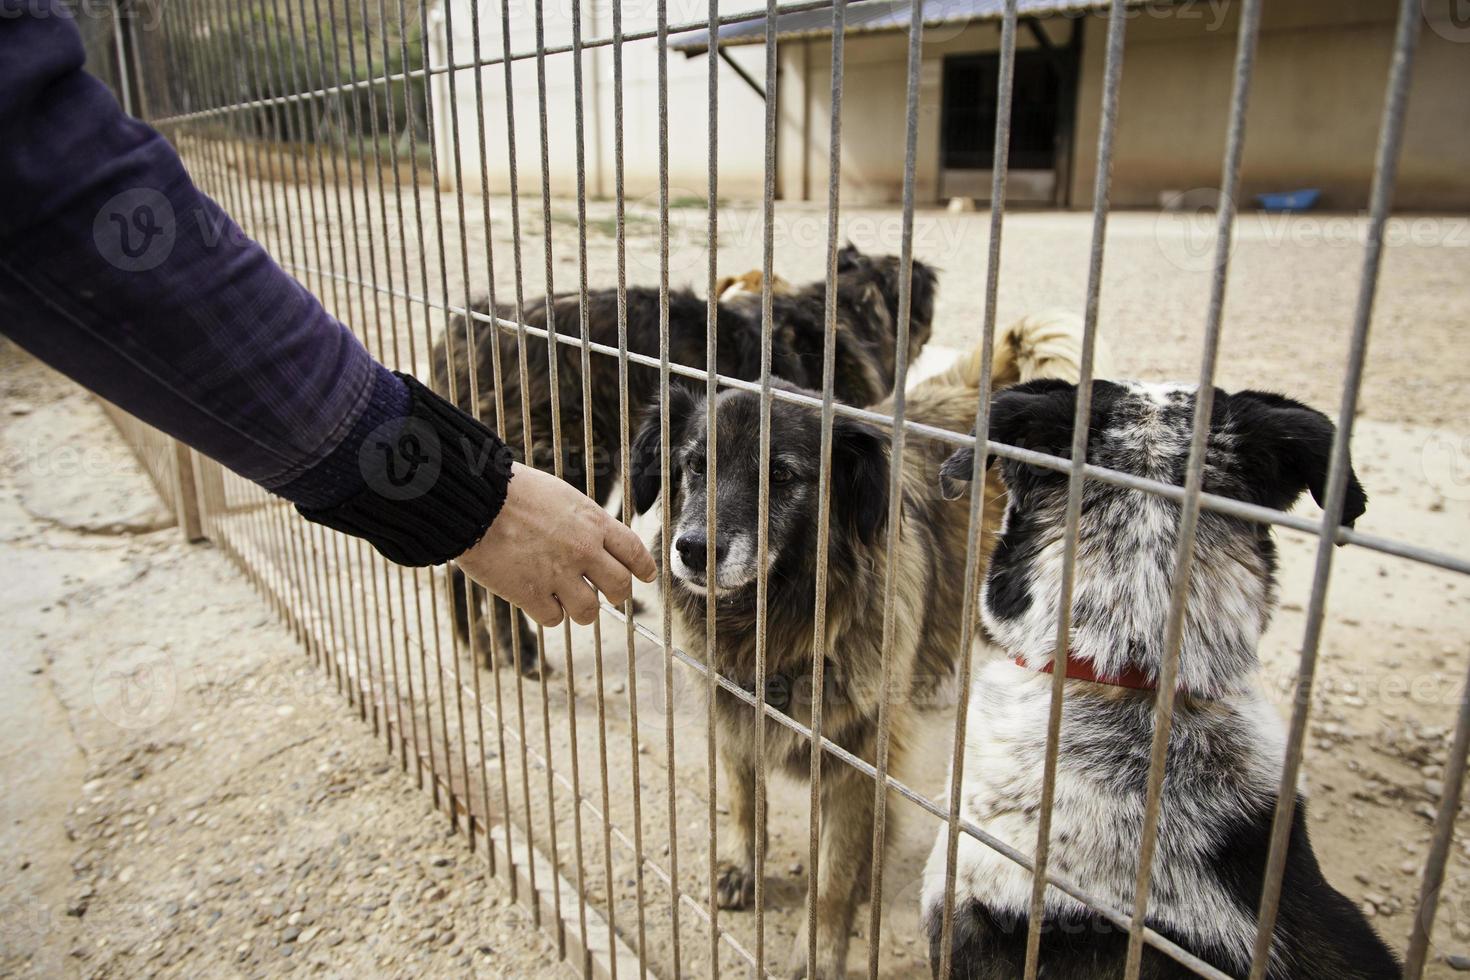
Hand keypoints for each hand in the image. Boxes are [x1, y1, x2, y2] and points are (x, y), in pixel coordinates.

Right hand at [453, 462, 655, 626]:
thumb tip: (596, 542)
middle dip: (617, 594)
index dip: (644, 569)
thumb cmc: (513, 492)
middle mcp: (583, 550)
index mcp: (593, 523)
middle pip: (619, 587)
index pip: (633, 552)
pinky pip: (553, 618)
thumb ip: (583, 523)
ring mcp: (558, 574)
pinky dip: (548, 613)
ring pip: (588, 611)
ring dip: (580, 608)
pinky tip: (538, 600)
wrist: (477, 500)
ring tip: (567, 601)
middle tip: (607, 595)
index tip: (646, 577)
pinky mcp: (531, 594)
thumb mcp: (562, 497)